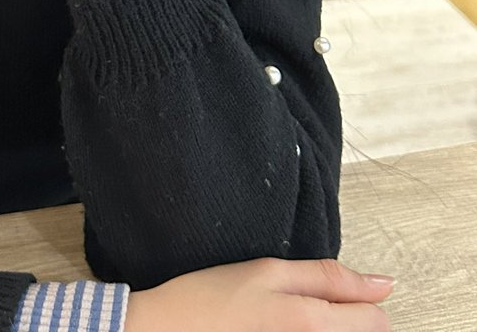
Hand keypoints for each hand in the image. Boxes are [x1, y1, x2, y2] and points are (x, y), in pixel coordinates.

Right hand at [124, 257, 394, 331]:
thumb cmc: (212, 298)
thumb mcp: (268, 271)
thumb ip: (329, 277)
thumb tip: (384, 284)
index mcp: (312, 323)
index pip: (376, 322)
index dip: (361, 304)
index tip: (336, 298)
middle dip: (345, 324)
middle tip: (301, 313)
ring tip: (284, 325)